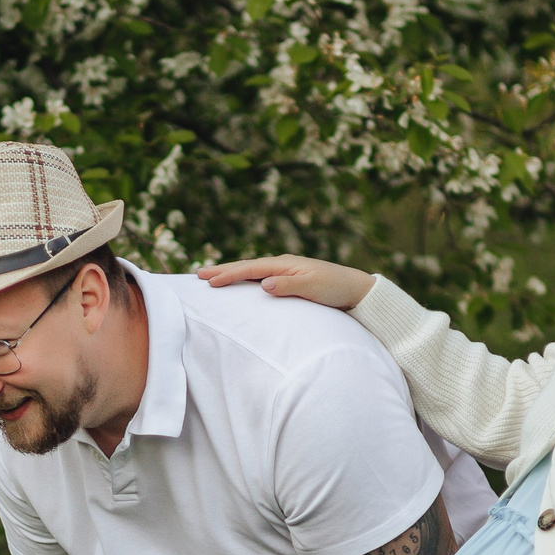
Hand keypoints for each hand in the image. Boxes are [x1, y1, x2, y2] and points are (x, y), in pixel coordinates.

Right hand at [196, 256, 374, 310]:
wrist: (356, 290)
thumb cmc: (336, 289)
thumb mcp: (314, 288)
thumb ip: (289, 285)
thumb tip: (263, 283)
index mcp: (285, 264)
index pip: (250, 269)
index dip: (228, 275)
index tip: (208, 281)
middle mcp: (283, 264)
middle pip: (246, 267)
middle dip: (222, 270)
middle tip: (197, 275)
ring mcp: (286, 271)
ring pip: (252, 271)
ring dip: (231, 274)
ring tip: (211, 277)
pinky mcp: (290, 280)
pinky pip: (260, 278)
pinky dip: (245, 279)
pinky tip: (238, 284)